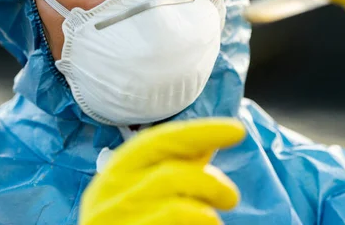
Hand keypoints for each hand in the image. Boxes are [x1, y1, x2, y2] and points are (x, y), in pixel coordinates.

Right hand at [79, 118, 244, 224]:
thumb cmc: (132, 221)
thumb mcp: (144, 189)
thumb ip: (173, 166)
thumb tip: (207, 143)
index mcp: (116, 171)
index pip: (159, 140)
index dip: (200, 131)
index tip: (236, 129)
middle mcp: (109, 196)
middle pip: (170, 174)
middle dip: (210, 181)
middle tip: (230, 197)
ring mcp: (115, 223)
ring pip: (177, 209)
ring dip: (207, 214)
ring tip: (213, 221)